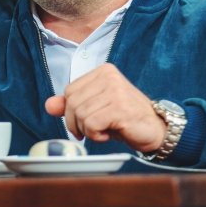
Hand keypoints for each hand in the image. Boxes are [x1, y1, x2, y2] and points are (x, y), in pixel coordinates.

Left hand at [45, 63, 165, 151]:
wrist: (155, 130)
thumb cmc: (125, 119)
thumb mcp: (96, 109)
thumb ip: (72, 105)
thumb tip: (49, 105)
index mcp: (103, 71)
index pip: (69, 91)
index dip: (70, 112)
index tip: (84, 123)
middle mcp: (109, 76)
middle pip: (72, 102)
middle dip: (77, 123)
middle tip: (93, 130)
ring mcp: (115, 90)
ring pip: (80, 114)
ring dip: (88, 130)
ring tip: (104, 130)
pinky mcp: (119, 107)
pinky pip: (91, 123)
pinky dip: (96, 135)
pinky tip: (108, 134)